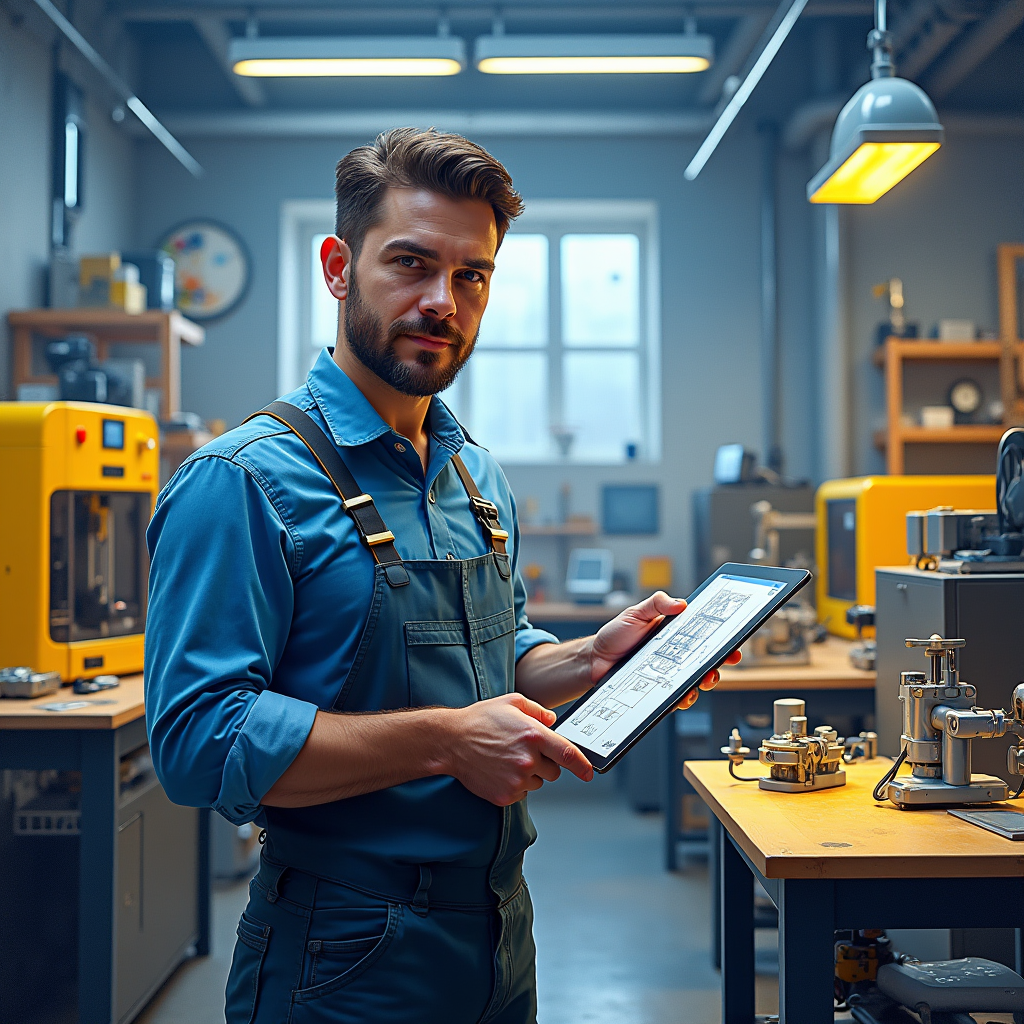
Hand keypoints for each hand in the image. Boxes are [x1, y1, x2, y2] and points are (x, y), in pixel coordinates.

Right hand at [445, 693, 593, 805]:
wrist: (451, 741)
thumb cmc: (480, 719)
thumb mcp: (511, 702)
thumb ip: (538, 710)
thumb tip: (553, 721)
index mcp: (533, 735)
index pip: (568, 754)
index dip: (582, 766)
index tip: (588, 773)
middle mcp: (527, 759)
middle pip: (554, 772)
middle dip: (545, 763)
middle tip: (524, 751)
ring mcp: (516, 780)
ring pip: (538, 783)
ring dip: (530, 774)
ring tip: (507, 759)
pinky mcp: (505, 795)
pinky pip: (522, 793)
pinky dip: (515, 785)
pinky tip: (500, 770)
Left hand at [589, 591, 741, 708]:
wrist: (595, 659)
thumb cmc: (615, 634)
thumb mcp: (636, 613)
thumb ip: (657, 603)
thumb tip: (681, 603)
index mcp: (674, 633)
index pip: (703, 635)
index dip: (721, 638)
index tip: (734, 640)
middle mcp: (675, 654)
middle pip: (705, 659)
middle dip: (720, 662)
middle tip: (724, 661)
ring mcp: (668, 672)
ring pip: (696, 680)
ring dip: (705, 681)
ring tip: (704, 679)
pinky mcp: (660, 689)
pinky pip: (678, 697)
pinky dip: (684, 698)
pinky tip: (683, 695)